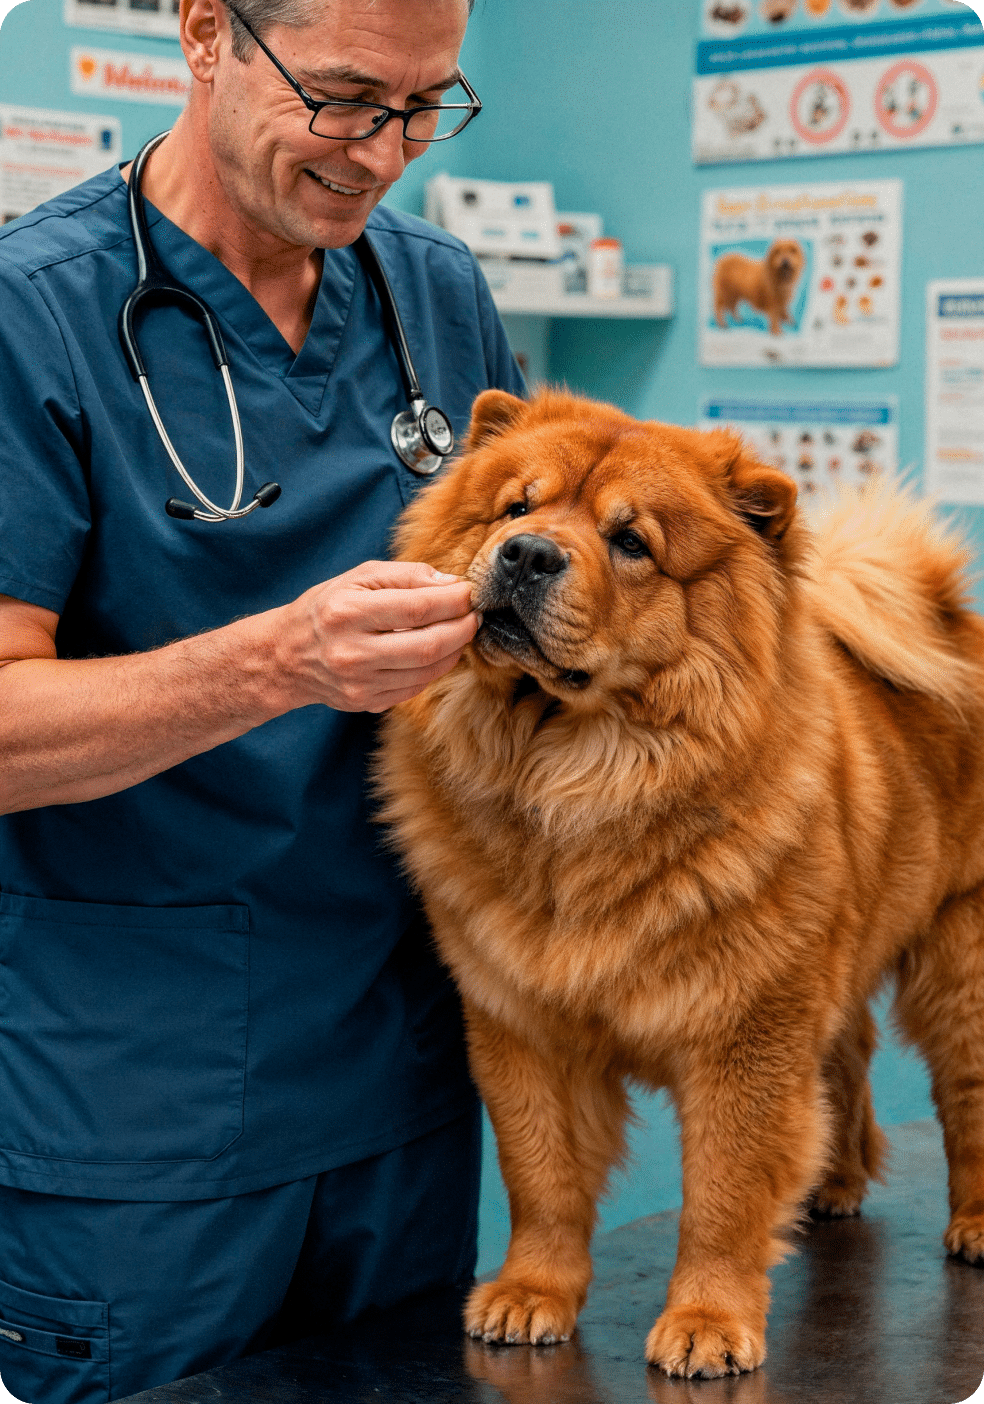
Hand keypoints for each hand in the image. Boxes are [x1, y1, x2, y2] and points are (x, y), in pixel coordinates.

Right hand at [282, 560, 480, 712]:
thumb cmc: (326, 608)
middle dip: (462, 628)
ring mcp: (359, 683)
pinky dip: (436, 668)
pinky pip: (416, 687)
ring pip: (427, 670)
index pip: (416, 608)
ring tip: (460, 631)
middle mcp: (351, 652)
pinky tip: (439, 652)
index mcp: (346, 613)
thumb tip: (450, 583)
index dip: (453, 601)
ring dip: (454, 650)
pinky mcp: (367, 702)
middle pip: (427, 645)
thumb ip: (406, 575)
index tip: (469, 594)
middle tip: (475, 615)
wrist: (287, 656)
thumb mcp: (358, 577)